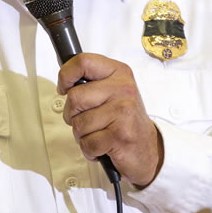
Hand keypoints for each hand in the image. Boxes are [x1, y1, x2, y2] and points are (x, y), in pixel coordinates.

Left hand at [58, 53, 163, 186]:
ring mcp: (123, 111)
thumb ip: (90, 83)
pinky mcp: (121, 135)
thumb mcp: (112, 92)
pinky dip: (90, 150)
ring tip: (98, 134)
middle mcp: (123, 89)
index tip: (64, 88)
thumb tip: (64, 82)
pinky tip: (103, 147)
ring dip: (82, 135)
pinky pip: (87, 143)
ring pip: (78, 123)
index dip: (65, 75)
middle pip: (75, 97)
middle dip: (72, 114)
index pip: (83, 62)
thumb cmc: (124, 120)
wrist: (148, 147)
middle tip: (85, 120)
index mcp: (119, 73)